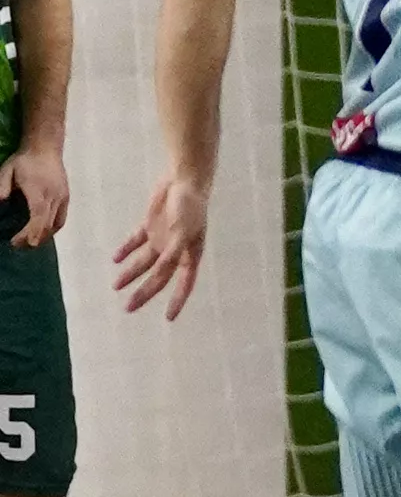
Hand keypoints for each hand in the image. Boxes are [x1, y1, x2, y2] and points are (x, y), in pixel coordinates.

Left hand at [7, 149, 66, 247]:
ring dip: (43, 237)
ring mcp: (62, 198)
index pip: (37, 217)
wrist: (45, 147)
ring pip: (55, 225)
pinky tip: (42, 233)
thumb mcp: (6, 171)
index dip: (28, 233)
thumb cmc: (24, 160)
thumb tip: (0, 204)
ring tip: (29, 242)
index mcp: (38, 191)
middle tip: (17, 245)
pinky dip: (52, 230)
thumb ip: (2, 188)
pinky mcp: (66, 198)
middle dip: (32, 239)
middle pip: (46, 225)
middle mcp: (53, 196)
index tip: (15, 242)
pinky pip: (61, 220)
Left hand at [115, 174, 209, 320]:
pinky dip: (126, 249)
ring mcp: (163, 238)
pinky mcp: (152, 225)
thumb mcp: (181, 232)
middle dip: (144, 292)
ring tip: (116, 285)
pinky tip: (115, 258)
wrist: (184, 178)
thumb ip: (172, 252)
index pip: (183, 283)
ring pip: (145, 262)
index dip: (177, 301)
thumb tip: (164, 271)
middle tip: (128, 307)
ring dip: (131, 273)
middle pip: (159, 277)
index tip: (169, 318)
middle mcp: (175, 250)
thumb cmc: (189, 205)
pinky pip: (136, 242)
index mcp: (189, 254)